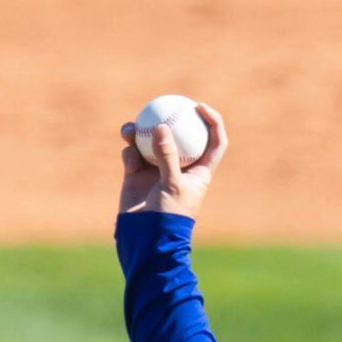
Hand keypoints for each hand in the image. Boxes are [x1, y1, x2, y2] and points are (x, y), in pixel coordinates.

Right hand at [118, 101, 228, 218]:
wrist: (145, 238)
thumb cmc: (168, 217)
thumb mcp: (172, 186)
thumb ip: (168, 157)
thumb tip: (162, 127)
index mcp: (199, 171)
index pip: (214, 142)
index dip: (212, 122)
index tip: (199, 106)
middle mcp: (179, 167)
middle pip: (180, 135)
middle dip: (172, 117)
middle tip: (165, 103)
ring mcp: (157, 169)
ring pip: (151, 141)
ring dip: (141, 130)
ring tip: (132, 126)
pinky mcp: (137, 174)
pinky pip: (133, 153)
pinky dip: (130, 149)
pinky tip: (127, 149)